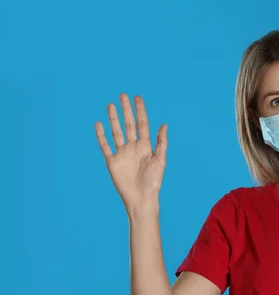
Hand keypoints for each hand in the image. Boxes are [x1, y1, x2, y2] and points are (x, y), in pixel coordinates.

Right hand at [95, 94, 167, 209]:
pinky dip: (101, 135)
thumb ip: (161, 142)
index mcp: (146, 146)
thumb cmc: (153, 182)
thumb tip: (164, 124)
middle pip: (128, 125)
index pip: (142, 124)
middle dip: (126, 110)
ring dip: (113, 119)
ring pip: (116, 132)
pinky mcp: (112, 162)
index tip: (137, 98)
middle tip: (123, 95)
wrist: (141, 198)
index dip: (140, 111)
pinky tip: (99, 124)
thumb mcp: (160, 160)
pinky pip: (105, 146)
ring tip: (110, 105)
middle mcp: (133, 147)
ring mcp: (122, 153)